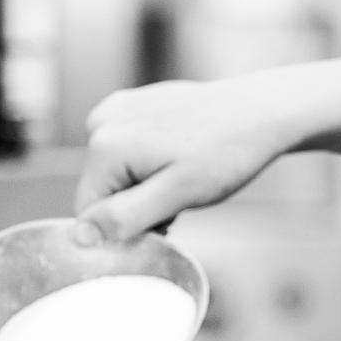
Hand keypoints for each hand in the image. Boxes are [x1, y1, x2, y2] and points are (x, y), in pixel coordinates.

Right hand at [73, 78, 293, 242]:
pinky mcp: (135, 103)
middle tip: (182, 197)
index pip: (89, 213)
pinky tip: (182, 156)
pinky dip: (152, 162)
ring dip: (147, 186)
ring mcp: (119, 108)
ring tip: (186, 175)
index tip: (168, 217)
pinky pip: (130, 149)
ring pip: (118, 173)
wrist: (261, 112)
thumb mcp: (177, 195)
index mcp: (105, 145)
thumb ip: (125, 217)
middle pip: (104, 191)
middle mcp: (102, 121)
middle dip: (139, 204)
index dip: (128, 226)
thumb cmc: (226, 154)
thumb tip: (79, 236)